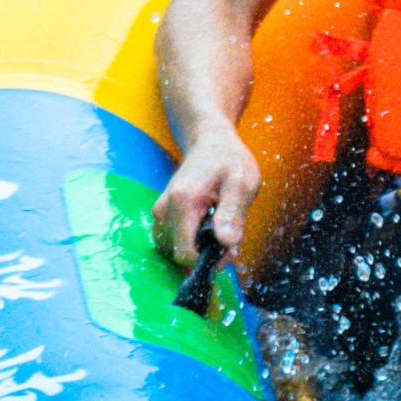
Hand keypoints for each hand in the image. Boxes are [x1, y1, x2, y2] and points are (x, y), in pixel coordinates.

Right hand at [153, 129, 260, 267]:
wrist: (211, 142)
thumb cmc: (229, 160)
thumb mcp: (241, 183)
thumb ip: (232, 213)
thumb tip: (226, 242)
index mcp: (182, 203)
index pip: (185, 255)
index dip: (209, 258)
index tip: (227, 245)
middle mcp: (163, 210)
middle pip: (181, 255)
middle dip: (207, 252)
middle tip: (228, 230)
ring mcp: (159, 214)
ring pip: (177, 250)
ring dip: (200, 246)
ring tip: (218, 222)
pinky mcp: (161, 216)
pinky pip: (174, 241)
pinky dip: (192, 239)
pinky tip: (208, 223)